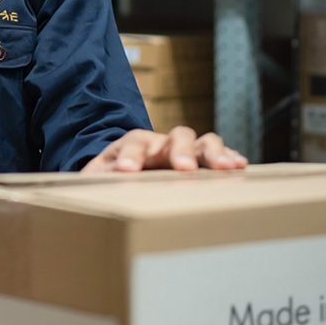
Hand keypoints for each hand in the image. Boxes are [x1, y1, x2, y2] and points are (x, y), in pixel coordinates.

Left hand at [80, 127, 248, 172]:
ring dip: (214, 153)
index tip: (128, 170)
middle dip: (181, 150)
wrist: (124, 168)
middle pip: (176, 136)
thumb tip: (84, 188)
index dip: (132, 154)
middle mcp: (162, 143)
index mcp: (133, 144)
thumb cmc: (111, 175)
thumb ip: (93, 180)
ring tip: (227, 167)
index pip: (134, 142)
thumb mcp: (95, 177)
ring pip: (202, 141)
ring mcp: (183, 150)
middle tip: (184, 167)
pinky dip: (230, 157)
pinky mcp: (199, 160)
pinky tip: (241, 166)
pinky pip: (218, 154)